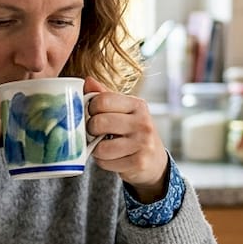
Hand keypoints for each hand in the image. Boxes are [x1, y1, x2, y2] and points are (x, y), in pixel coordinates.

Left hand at [84, 77, 169, 201]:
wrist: (154, 160)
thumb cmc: (132, 132)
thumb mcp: (122, 111)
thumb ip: (104, 96)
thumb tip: (87, 81)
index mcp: (137, 105)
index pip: (103, 100)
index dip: (90, 108)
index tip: (93, 114)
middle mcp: (143, 122)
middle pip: (99, 122)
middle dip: (90, 130)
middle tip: (95, 133)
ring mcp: (143, 143)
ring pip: (101, 147)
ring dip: (96, 149)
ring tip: (104, 146)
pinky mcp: (139, 162)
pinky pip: (106, 162)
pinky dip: (103, 162)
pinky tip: (113, 158)